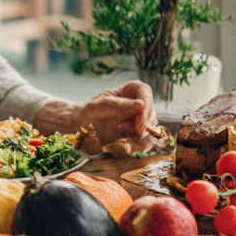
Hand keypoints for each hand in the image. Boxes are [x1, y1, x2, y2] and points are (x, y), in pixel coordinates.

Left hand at [35, 81, 156, 146]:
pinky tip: (123, 144)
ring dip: (139, 137)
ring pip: (151, 131)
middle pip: (151, 115)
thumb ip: (121, 105)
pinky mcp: (138, 135)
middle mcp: (141, 105)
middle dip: (142, 125)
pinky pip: (145, 143)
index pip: (146, 94)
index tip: (140, 118)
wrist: (84, 126)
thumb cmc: (92, 109)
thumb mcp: (103, 104)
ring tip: (122, 139)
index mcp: (133, 90)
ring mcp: (142, 121)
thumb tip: (141, 105)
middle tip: (126, 129)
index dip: (146, 107)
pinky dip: (135, 146)